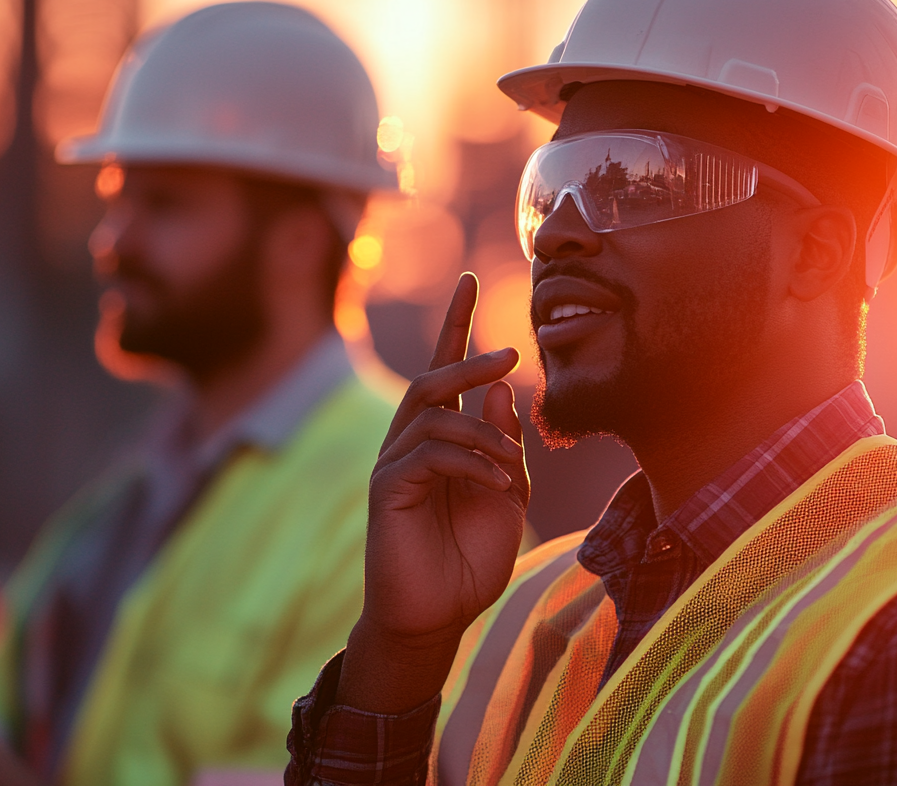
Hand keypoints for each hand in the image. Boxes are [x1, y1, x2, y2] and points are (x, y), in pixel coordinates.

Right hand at [338, 273, 528, 712]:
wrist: (439, 616)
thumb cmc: (471, 558)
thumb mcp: (507, 496)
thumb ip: (504, 445)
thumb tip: (499, 389)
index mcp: (445, 439)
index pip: (447, 370)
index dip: (456, 324)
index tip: (467, 280)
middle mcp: (414, 442)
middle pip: (432, 378)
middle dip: (467, 355)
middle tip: (510, 353)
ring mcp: (395, 463)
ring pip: (432, 412)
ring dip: (482, 434)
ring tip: (509, 470)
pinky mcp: (386, 488)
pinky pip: (428, 453)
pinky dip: (469, 462)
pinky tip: (496, 486)